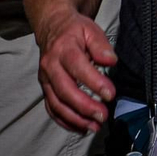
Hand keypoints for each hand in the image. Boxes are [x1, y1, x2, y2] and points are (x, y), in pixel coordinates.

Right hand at [35, 9, 116, 133]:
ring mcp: (45, 80)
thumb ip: (101, 45)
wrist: (51, 28)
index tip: (110, 94)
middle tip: (103, 115)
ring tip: (94, 126)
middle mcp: (51, 67)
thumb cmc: (75, 30)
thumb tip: (111, 61)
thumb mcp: (91, 29)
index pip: (78, 68)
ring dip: (75, 118)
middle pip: (65, 91)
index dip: (94, 83)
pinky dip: (65, 121)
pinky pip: (52, 108)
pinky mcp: (45, 89)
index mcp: (63, 50)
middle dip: (84, 107)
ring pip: (57, 104)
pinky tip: (81, 127)